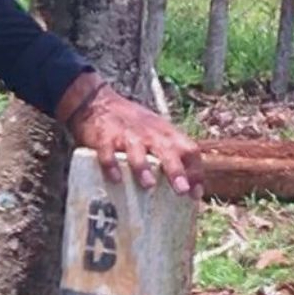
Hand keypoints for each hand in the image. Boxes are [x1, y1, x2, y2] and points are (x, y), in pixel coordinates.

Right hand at [58, 73, 203, 197]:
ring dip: (143, 167)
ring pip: (137, 150)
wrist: (97, 101)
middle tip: (182, 190)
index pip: (189, 150)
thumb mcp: (157, 133)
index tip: (196, 193)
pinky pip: (108, 152)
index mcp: (166, 133)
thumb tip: (188, 186)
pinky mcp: (104, 137)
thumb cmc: (133, 125)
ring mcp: (127, 135)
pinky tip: (115, 178)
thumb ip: (171, 153)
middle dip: (176, 170)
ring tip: (148, 184)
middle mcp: (150, 133)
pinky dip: (111, 164)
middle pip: (168, 150)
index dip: (195, 171)